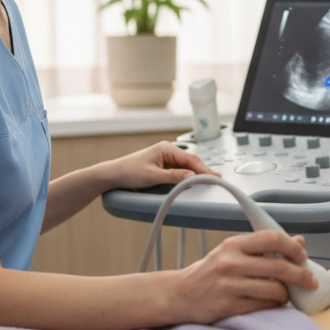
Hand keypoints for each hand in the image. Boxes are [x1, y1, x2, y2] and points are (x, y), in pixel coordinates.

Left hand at [101, 141, 218, 190]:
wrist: (113, 175)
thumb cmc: (129, 171)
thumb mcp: (152, 176)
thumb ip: (173, 176)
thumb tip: (191, 176)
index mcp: (166, 148)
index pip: (190, 159)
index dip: (203, 169)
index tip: (214, 177)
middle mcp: (168, 151)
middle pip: (191, 161)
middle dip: (203, 170)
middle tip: (216, 180)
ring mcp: (165, 158)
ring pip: (186, 166)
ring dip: (196, 173)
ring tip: (208, 181)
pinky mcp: (163, 166)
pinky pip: (180, 170)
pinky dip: (188, 175)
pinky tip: (194, 180)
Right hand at [175, 231, 320, 321]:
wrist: (178, 295)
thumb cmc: (210, 273)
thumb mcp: (233, 253)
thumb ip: (263, 247)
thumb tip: (299, 242)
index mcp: (234, 244)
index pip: (272, 238)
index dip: (293, 248)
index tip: (303, 256)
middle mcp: (231, 262)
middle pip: (279, 266)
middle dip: (301, 275)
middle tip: (311, 282)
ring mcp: (228, 285)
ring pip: (274, 290)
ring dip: (286, 295)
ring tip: (285, 296)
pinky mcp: (227, 307)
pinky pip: (263, 307)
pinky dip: (273, 307)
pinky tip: (272, 305)